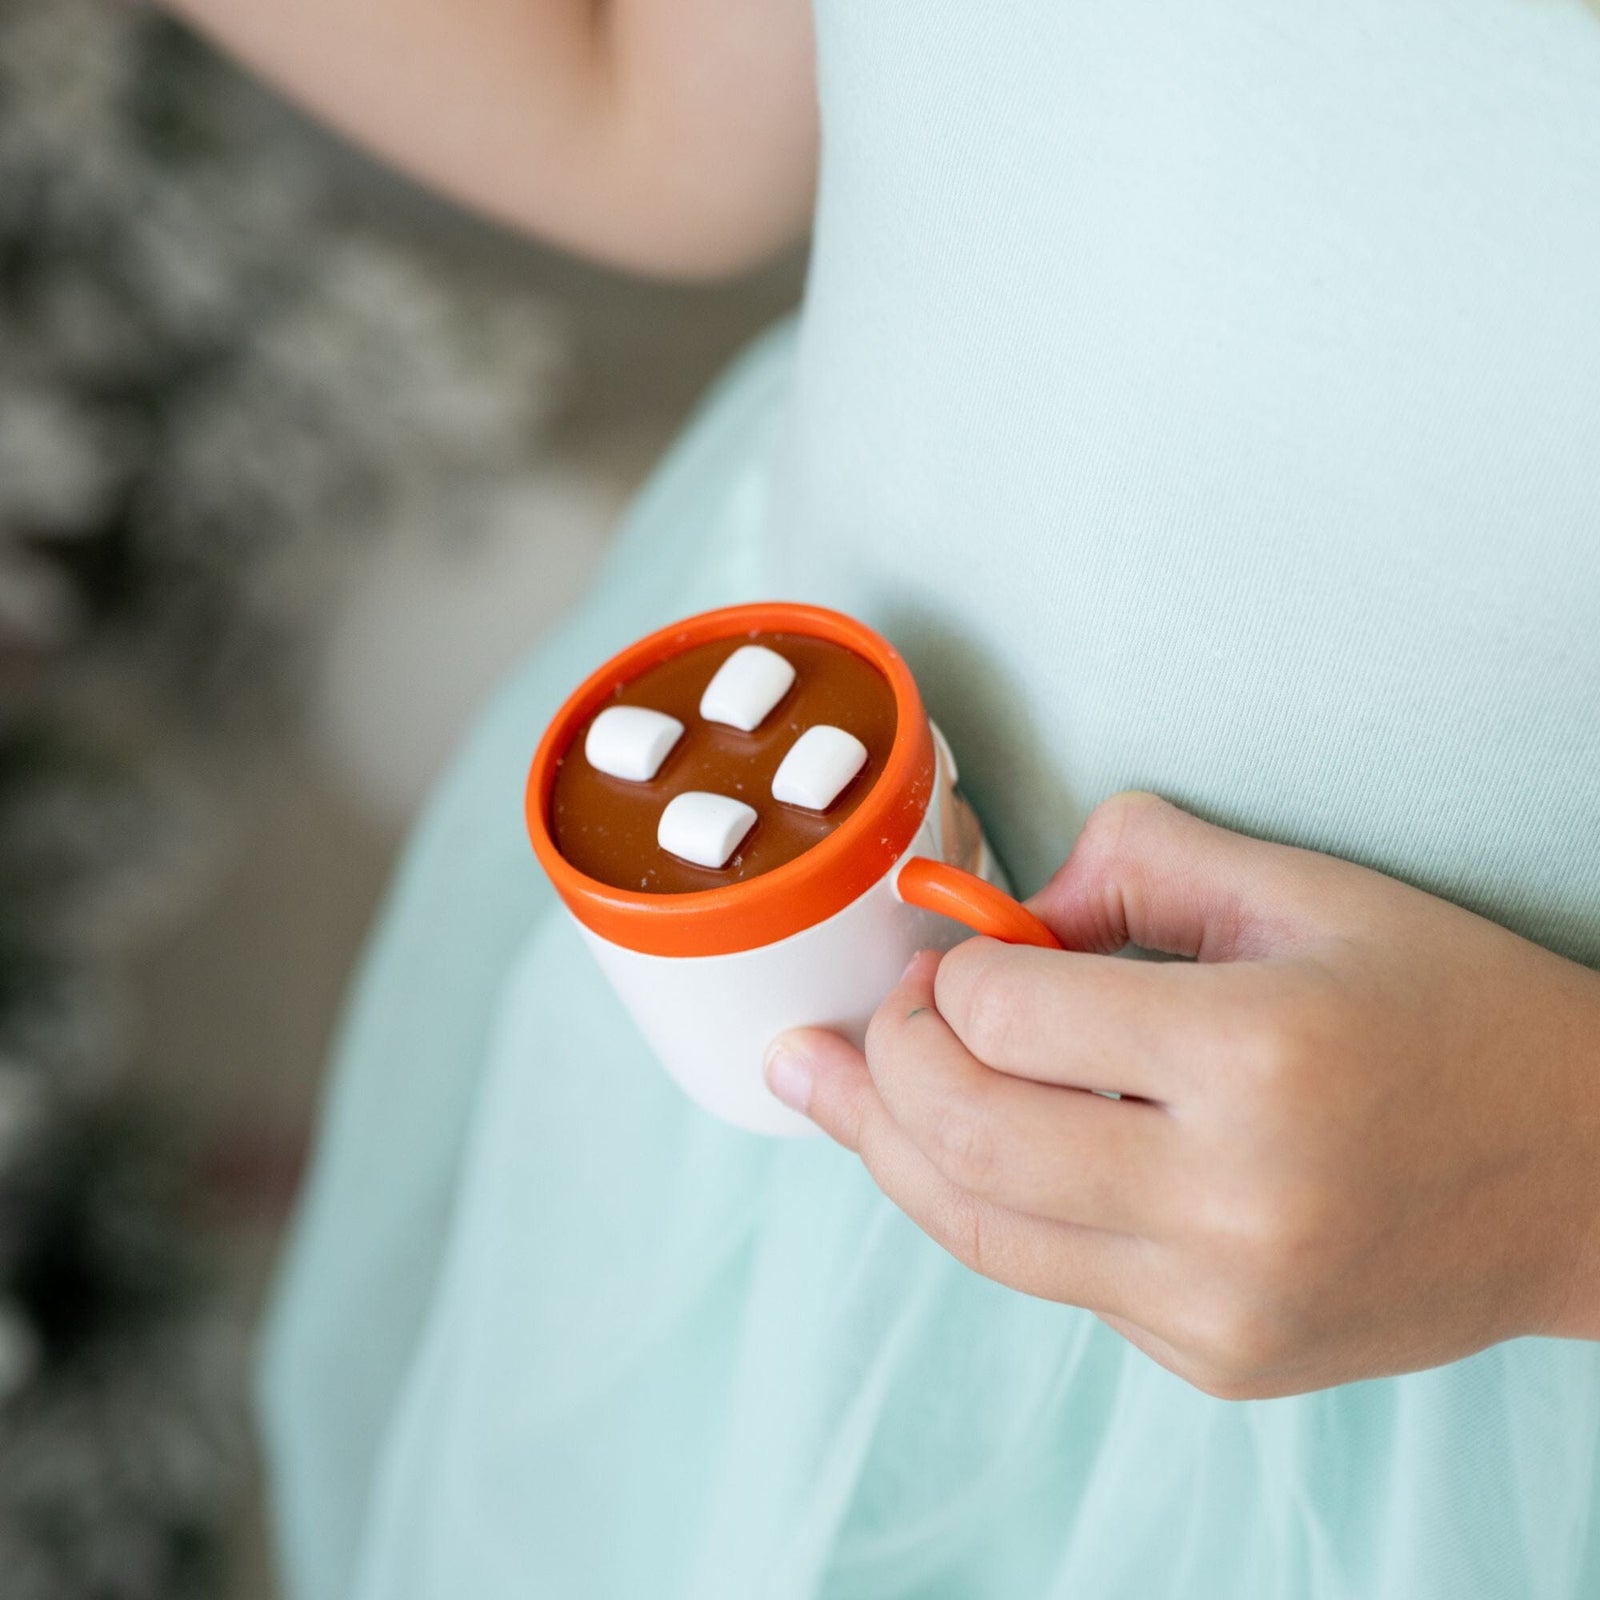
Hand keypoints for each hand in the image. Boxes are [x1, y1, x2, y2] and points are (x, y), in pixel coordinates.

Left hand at [763, 791, 1599, 1398]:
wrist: (1584, 1180)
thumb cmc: (1448, 1014)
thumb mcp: (1302, 888)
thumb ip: (1136, 857)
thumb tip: (1007, 911)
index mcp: (1254, 1057)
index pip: (1002, 1013)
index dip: (952, 970)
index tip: (960, 951)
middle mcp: (1230, 1202)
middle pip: (958, 1131)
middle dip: (884, 1057)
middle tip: (875, 1015)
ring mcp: (1217, 1306)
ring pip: (974, 1226)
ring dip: (884, 1144)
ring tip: (825, 1086)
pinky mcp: (1215, 1362)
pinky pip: (1048, 1276)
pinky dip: (989, 1204)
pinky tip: (971, 1149)